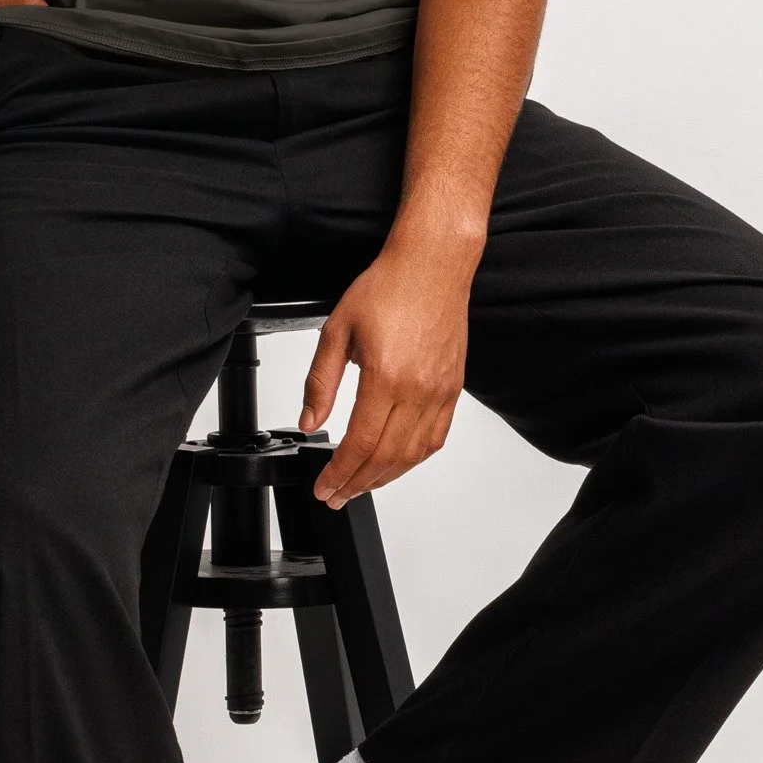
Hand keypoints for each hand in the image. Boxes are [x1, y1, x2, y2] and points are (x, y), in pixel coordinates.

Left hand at [301, 239, 472, 507]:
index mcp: (386, 376)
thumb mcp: (337, 329)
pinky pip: (436, 438)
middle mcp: (417, 390)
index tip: (324, 488)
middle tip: (336, 496)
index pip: (360, 443)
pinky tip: (397, 464)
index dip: (339, 473)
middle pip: (386, 457)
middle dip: (357, 483)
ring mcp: (440, 392)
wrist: (432, 265)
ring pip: (413, 454)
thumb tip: (309, 421)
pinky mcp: (453, 389)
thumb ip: (321, 381)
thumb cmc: (388, 287)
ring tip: (361, 485)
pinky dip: (414, 459)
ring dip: (385, 478)